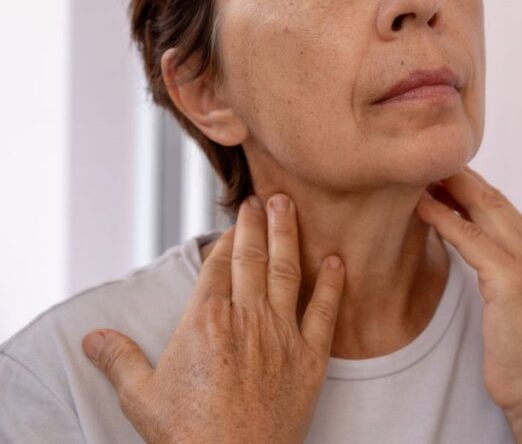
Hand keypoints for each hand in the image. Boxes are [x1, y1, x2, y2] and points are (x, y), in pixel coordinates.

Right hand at [81, 195, 344, 443]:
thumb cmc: (188, 436)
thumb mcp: (142, 397)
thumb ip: (119, 360)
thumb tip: (93, 338)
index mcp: (206, 320)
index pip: (218, 264)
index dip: (227, 238)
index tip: (235, 217)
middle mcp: (247, 318)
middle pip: (252, 258)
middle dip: (258, 223)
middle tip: (266, 196)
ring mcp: (282, 335)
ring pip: (288, 272)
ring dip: (289, 235)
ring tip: (290, 207)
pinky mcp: (311, 357)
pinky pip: (325, 311)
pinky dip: (332, 284)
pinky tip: (335, 261)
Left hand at [416, 168, 521, 443]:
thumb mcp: (518, 311)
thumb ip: (506, 280)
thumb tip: (481, 262)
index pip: (507, 211)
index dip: (475, 191)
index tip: (446, 178)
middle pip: (497, 200)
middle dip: (461, 178)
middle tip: (427, 163)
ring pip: (485, 210)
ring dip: (450, 188)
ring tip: (421, 174)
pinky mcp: (512, 280)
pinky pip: (470, 239)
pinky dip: (445, 219)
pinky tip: (423, 208)